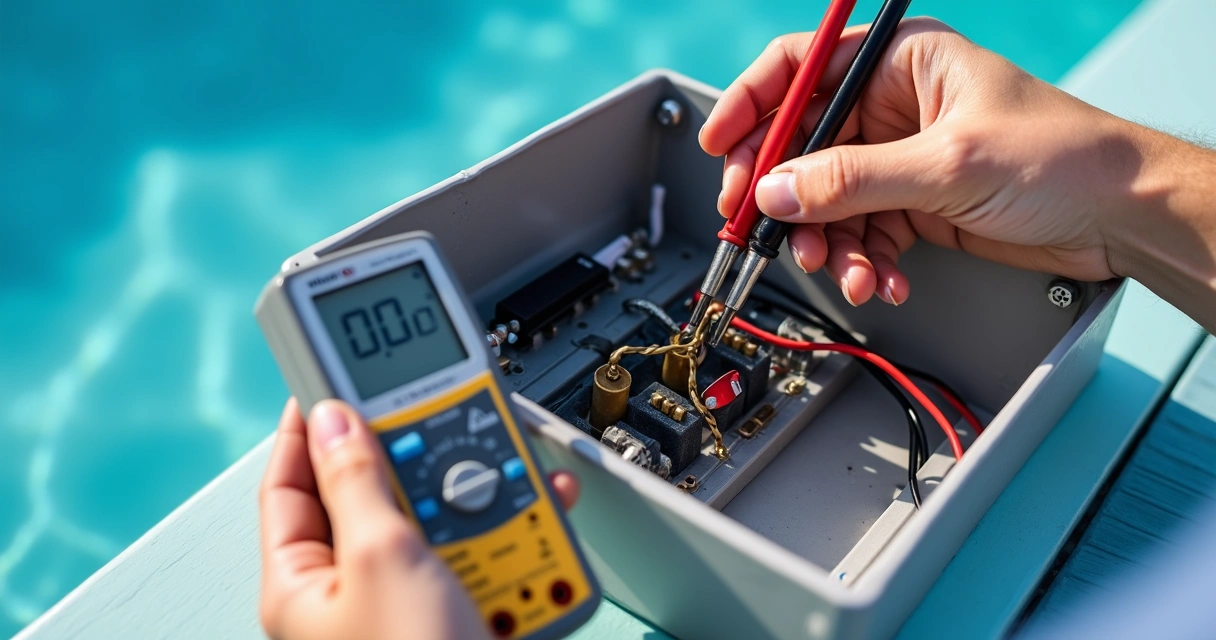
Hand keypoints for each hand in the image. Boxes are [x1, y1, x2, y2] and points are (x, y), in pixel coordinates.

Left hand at [259, 399, 579, 639]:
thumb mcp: (381, 557)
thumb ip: (357, 482)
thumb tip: (331, 419)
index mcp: (301, 583)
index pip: (288, 484)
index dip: (308, 427)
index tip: (333, 378)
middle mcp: (352, 594)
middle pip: (377, 496)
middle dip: (421, 462)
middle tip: (444, 423)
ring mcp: (412, 605)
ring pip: (442, 522)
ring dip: (483, 498)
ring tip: (509, 480)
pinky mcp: (466, 615)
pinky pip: (486, 555)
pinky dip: (518, 533)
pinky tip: (545, 516)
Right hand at [700, 18, 1186, 306]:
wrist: (1119, 217)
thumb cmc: (1062, 157)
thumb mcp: (946, 163)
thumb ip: (853, 179)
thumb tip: (778, 191)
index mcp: (901, 62)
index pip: (800, 69)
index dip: (752, 104)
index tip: (721, 146)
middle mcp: (892, 108)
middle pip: (802, 145)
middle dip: (785, 194)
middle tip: (762, 227)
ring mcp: (899, 160)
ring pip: (828, 201)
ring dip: (829, 244)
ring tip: (845, 272)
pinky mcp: (912, 205)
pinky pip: (862, 234)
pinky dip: (864, 263)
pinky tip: (882, 281)